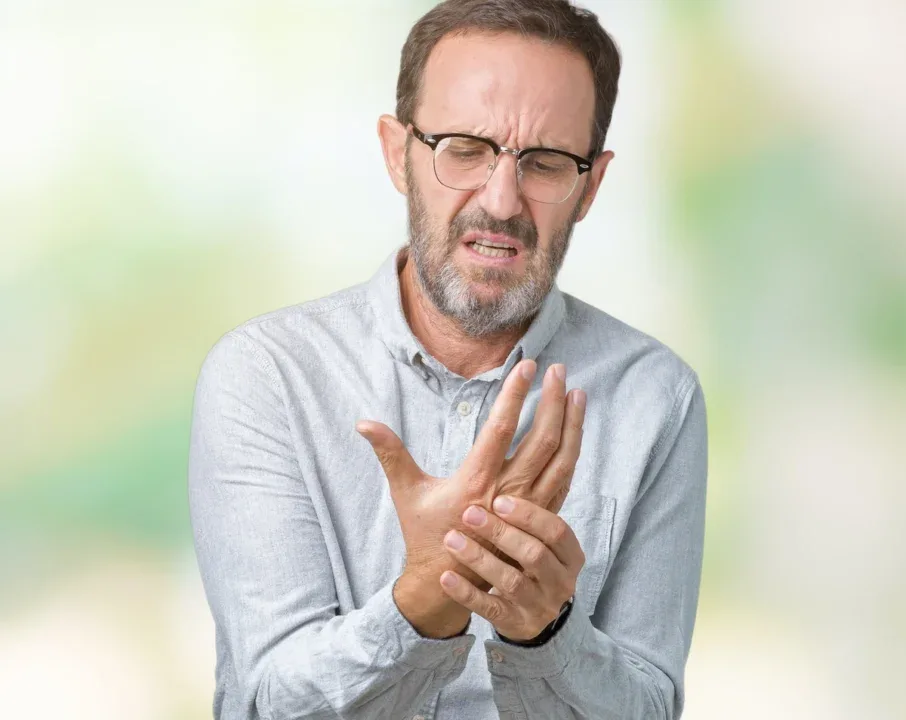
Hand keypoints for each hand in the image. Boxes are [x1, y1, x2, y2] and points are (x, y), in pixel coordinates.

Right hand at [355, 359, 584, 635]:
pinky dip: (573, 452)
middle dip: (553, 401)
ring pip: (562, 460)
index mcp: (477, 481)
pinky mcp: (541, 518)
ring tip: (578, 393)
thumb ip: (390, 453)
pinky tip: (575, 432)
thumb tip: (364, 423)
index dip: (516, 394)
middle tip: (559, 370)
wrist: (448, 585)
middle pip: (542, 440)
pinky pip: (565, 480)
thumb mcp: (406, 492)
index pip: (502, 427)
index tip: (526, 365)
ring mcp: (530, 508)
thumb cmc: (426, 536)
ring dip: (572, 424)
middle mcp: (509, 493)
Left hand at [438, 495, 584, 641]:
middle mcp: (561, 582)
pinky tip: (446, 578)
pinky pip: (490, 609)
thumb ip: (536, 509)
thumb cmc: (530, 563)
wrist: (530, 614)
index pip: (557, 531)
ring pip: (511, 582)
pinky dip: (467, 593)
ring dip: (480, 559)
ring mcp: (540, 606)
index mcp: (571, 556)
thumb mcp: (541, 540)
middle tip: (469, 514)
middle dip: (501, 533)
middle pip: (535, 555)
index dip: (529, 515)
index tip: (498, 499)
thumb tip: (526, 451)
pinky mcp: (517, 624)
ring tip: (451, 540)